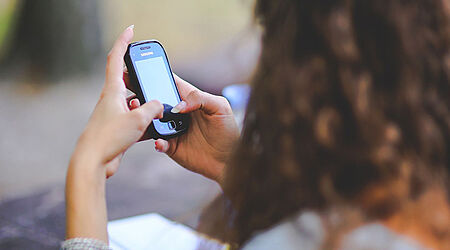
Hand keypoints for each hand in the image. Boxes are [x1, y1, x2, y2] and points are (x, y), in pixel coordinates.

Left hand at [66, 25, 163, 242]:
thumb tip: (159, 105)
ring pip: (132, 100)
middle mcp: (111, 99)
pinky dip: (143, 117)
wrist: (93, 161)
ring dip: (144, 102)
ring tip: (155, 110)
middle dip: (139, 76)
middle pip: (126, 79)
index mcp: (112, 91)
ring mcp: (112, 113)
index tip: (131, 30)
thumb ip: (153, 107)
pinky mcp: (116, 127)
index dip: (124, 42)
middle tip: (151, 76)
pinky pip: (133, 116)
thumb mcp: (138, 119)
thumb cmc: (110, 137)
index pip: (116, 58)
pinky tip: (150, 126)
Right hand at [137, 75, 239, 182]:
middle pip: (154, 101)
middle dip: (141, 96)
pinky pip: (158, 142)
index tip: (138, 69)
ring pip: (151, 121)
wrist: (229, 160)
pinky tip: (160, 141)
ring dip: (143, 118)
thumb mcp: (220, 107)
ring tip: (140, 116)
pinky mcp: (171, 146)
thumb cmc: (228, 131)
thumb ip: (200, 98)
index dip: (153, 75)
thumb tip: (178, 106)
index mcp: (188, 98)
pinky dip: (157, 141)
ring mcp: (172, 129)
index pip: (168, 82)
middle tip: (132, 95)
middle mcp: (177, 112)